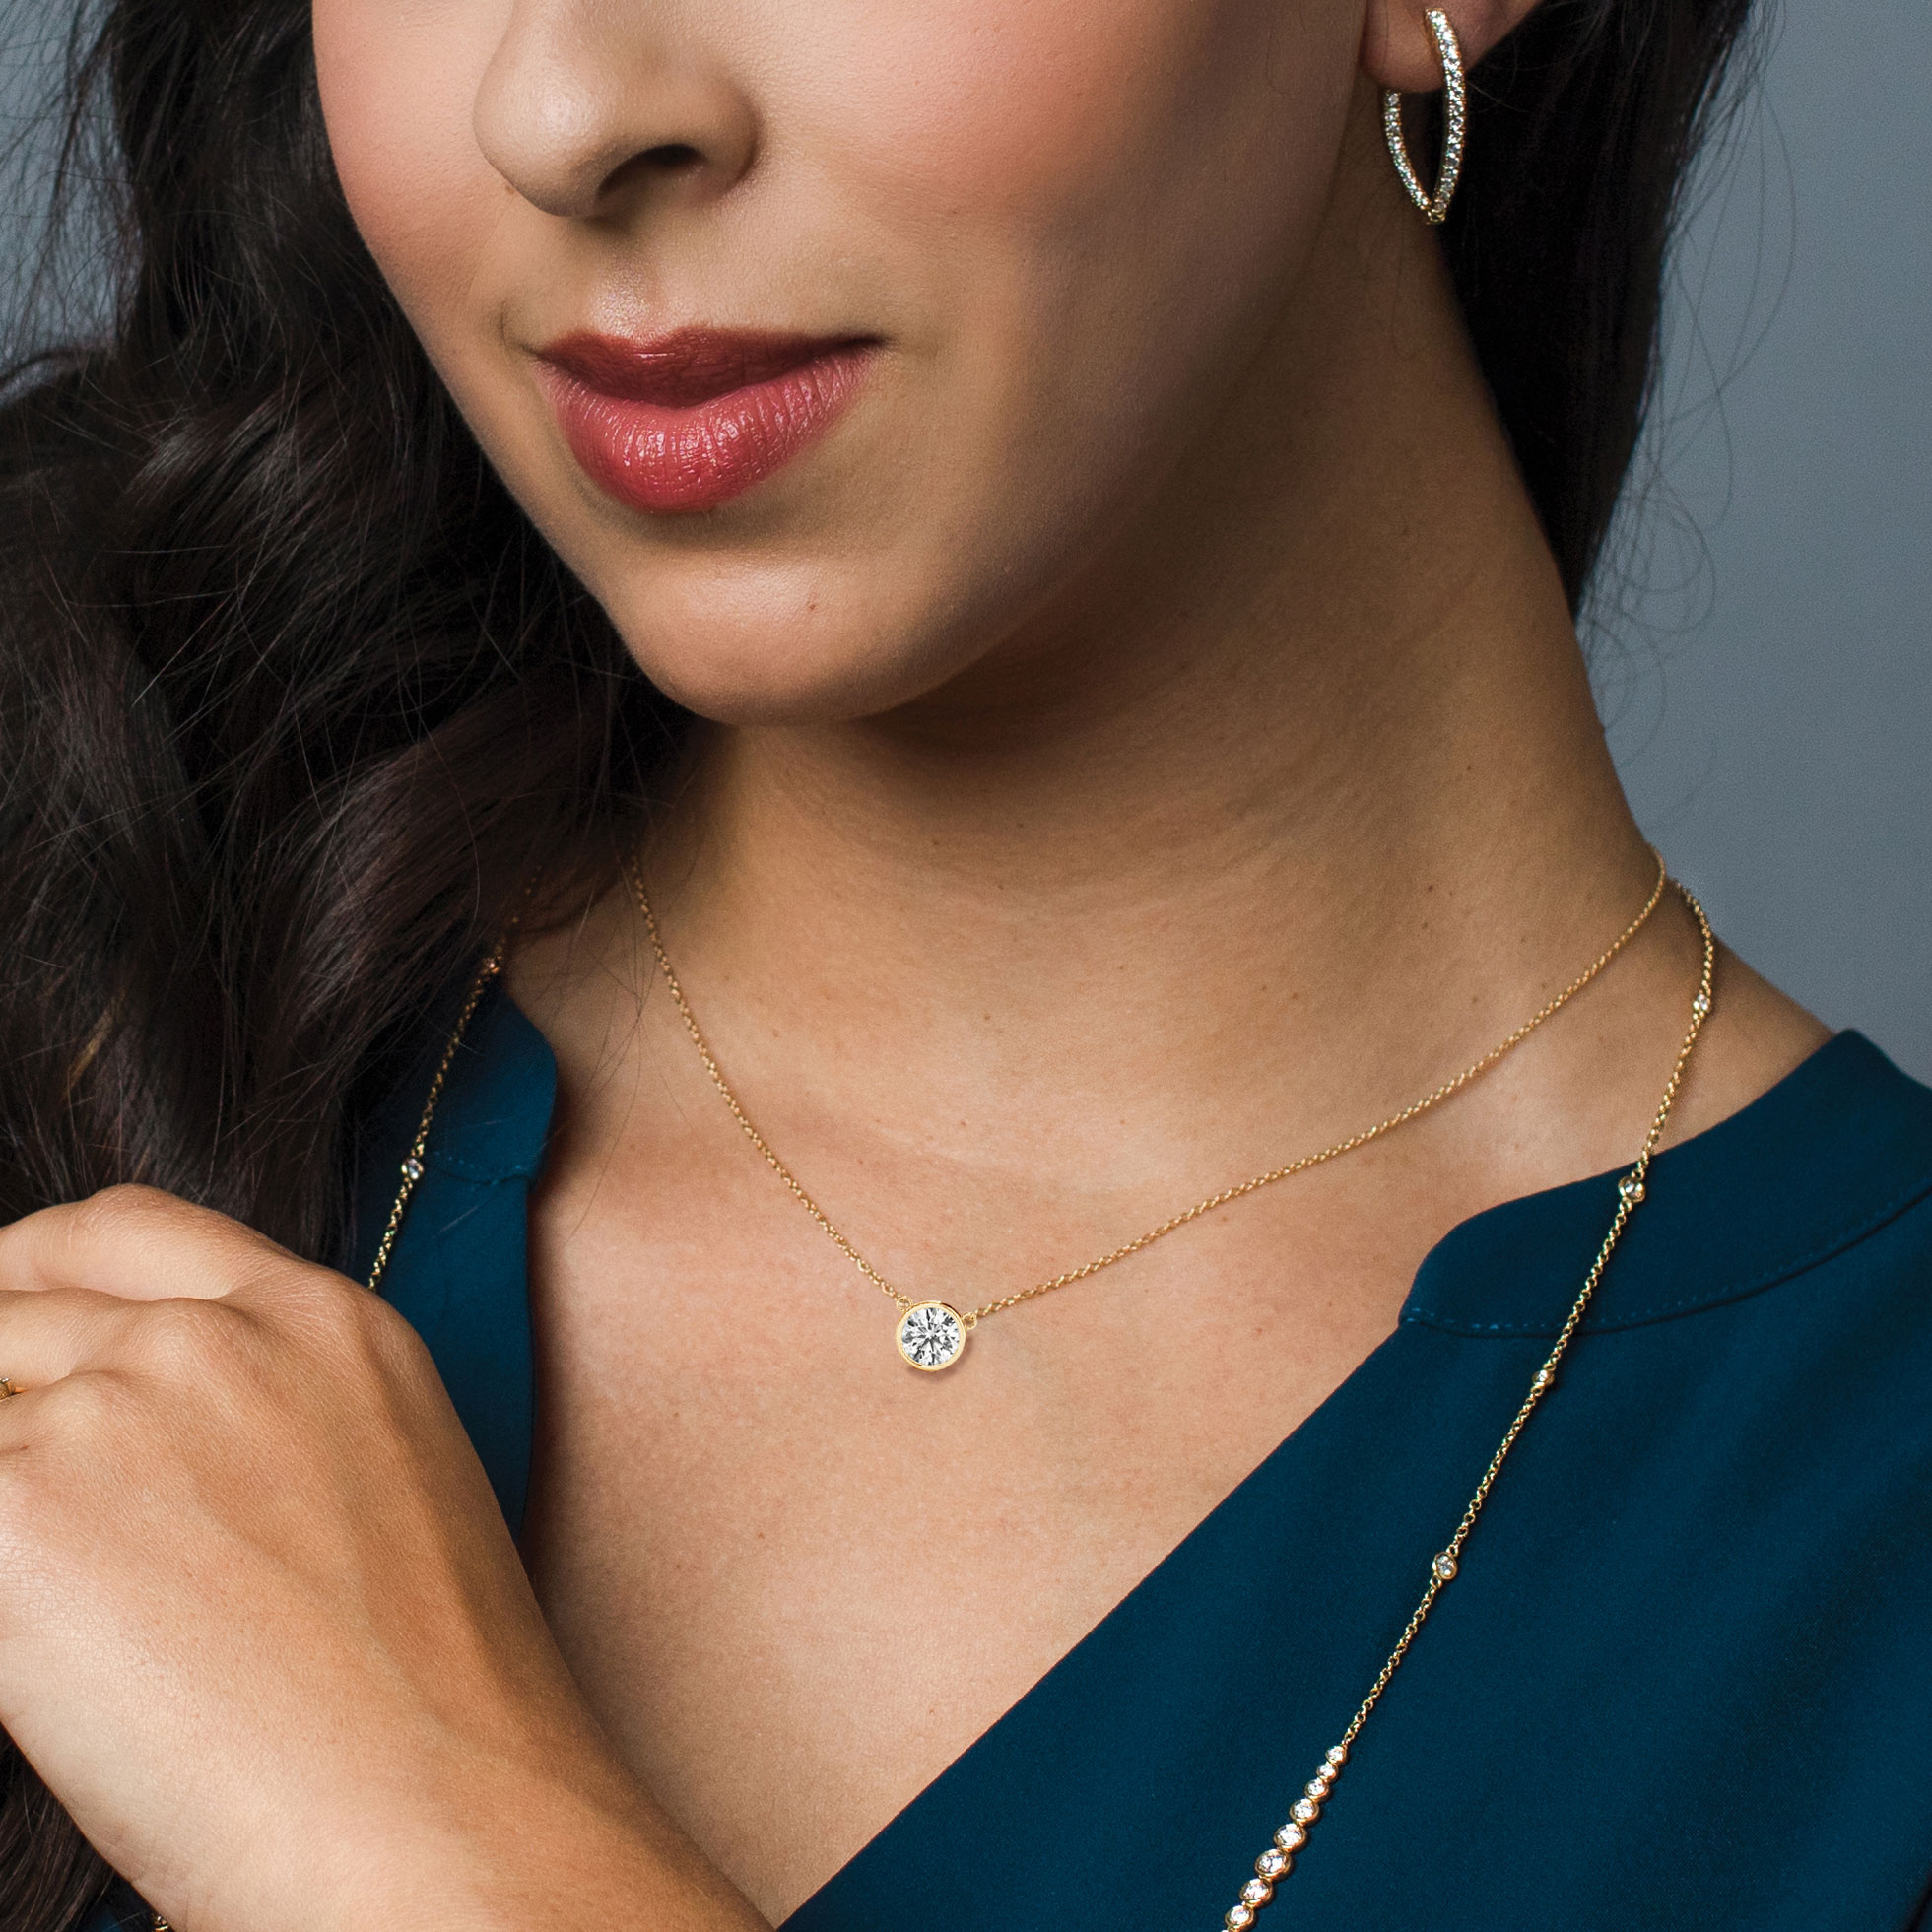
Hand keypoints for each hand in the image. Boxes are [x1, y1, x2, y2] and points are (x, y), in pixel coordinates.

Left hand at [0, 1186, 760, 1931]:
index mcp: (328, 1319)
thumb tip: (104, 1438)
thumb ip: (250, 1414)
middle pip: (12, 1315)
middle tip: (23, 1499)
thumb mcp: (378, 1485)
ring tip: (65, 1615)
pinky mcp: (24, 1510)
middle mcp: (222, 1335)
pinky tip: (42, 1660)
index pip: (119, 1230)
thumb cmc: (431, 1701)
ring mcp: (121, 1408)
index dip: (27, 1272)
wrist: (441, 1811)